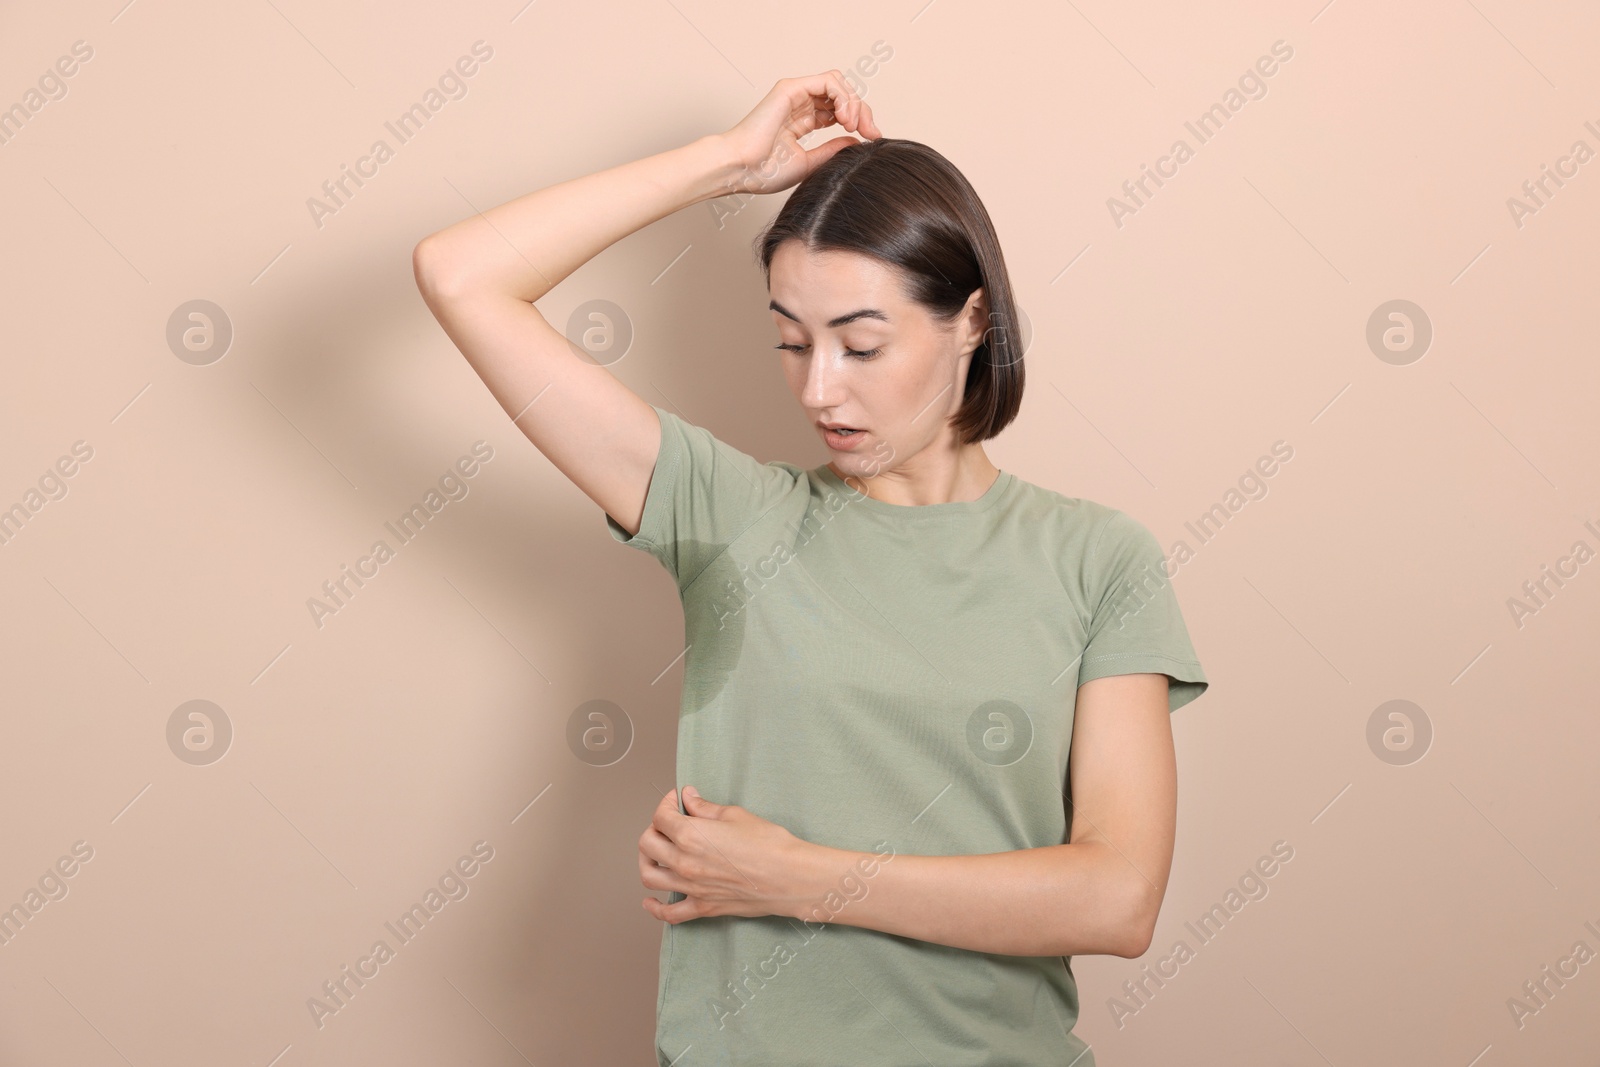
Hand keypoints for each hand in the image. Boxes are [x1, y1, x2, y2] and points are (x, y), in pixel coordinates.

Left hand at [639, 786, 810, 923]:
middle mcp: (684, 862)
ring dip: (647, 861)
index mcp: (691, 836)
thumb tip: (689, 798)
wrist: (790, 877)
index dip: (667, 803)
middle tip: (669, 823)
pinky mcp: (703, 907)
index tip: (677, 799)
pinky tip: (650, 901)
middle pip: (647, 844)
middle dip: (654, 828)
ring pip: (649, 876)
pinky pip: (669, 913)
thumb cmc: (769, 844)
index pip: (661, 817)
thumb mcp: (736, 816)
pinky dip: (655, 908)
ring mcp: (691, 888)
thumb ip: (705, 808)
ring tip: (656, 853)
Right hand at [716, 71, 883, 196]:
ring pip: (838, 82)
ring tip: (853, 124)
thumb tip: (857, 141)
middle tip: (870, 133)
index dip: (860, 120)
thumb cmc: (763, 171)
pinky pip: (828, 80)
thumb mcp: (810, 162)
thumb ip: (833, 150)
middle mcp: (800, 104)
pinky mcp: (791, 88)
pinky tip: (845, 116)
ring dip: (854, 102)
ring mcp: (795, 94)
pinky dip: (843, 96)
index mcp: (803, 120)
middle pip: (843, 94)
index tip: (872, 139)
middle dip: (863, 111)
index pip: (840, 109)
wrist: (740, 169)